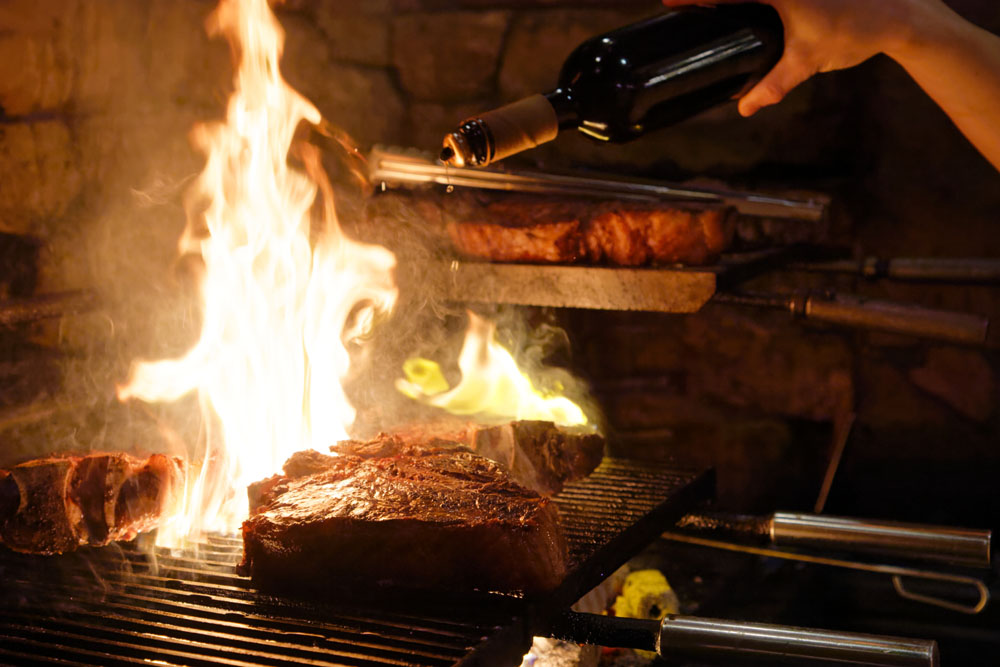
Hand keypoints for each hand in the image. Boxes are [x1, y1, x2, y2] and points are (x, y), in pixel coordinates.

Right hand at [662, 0, 948, 115]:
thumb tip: (745, 109)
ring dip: (732, 0)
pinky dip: (755, 2)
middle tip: (685, 5)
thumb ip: (774, 84)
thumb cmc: (855, 31)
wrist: (901, 14)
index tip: (670, 1)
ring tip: (708, 8)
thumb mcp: (809, 61)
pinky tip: (744, 10)